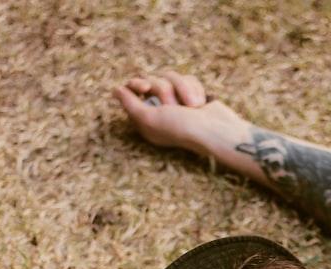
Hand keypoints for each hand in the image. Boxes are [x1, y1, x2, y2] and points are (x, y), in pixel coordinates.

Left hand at [113, 71, 243, 152]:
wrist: (215, 130)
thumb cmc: (181, 129)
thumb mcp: (149, 119)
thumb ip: (129, 104)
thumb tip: (115, 89)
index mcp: (146, 118)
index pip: (131, 91)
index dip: (136, 84)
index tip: (144, 87)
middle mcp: (159, 109)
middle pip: (151, 80)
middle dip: (163, 89)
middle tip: (172, 105)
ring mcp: (177, 101)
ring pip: (169, 76)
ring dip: (181, 89)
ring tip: (192, 106)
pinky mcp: (192, 93)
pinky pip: (187, 78)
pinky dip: (194, 89)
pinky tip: (201, 103)